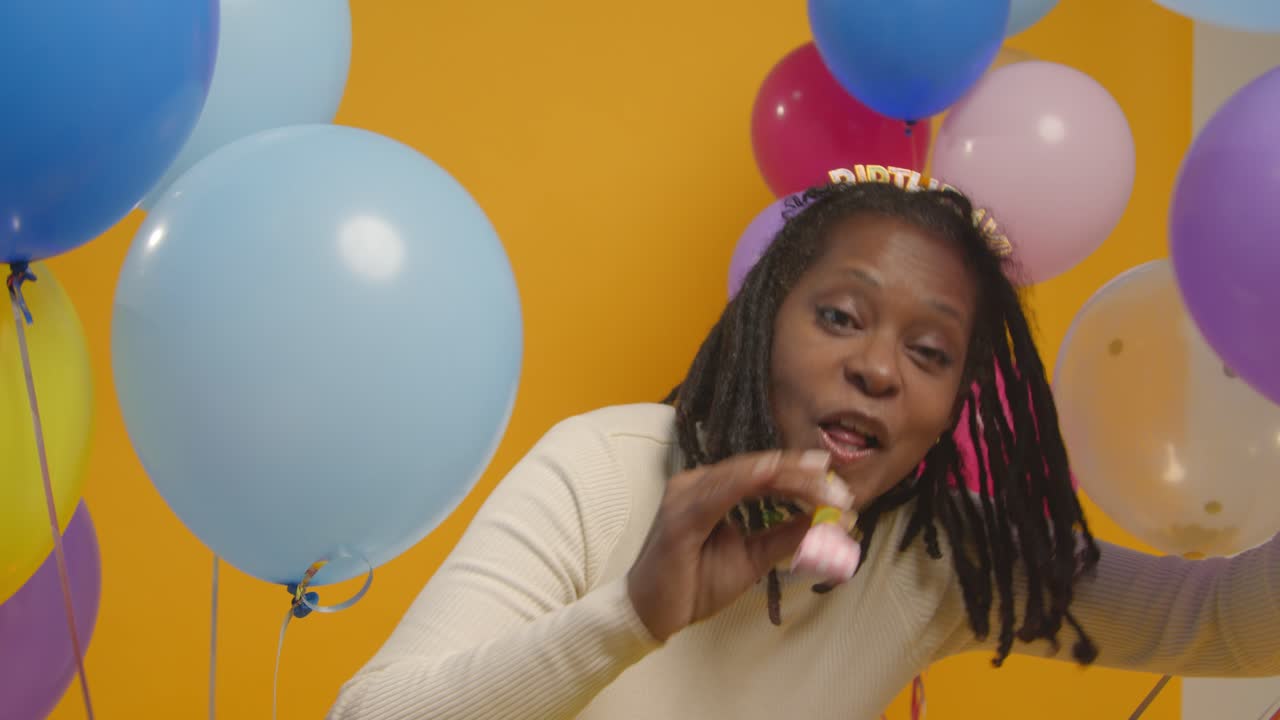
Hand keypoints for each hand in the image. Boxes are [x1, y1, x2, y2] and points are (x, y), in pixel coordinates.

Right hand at [626, 449, 852, 641]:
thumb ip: (784, 536)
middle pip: (758, 469)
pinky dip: (749, 480)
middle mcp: (696, 483)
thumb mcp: (752, 559)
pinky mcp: (680, 515)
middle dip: (802, 476)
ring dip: (788, 480)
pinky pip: (718, 491)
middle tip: (840, 487)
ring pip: (745, 474)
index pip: (762, 475)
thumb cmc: (694, 585)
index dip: (800, 475)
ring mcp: (685, 494)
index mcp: (712, 490)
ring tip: (824, 490)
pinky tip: (775, 476)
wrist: (651, 614)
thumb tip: (827, 522)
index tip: (837, 483)